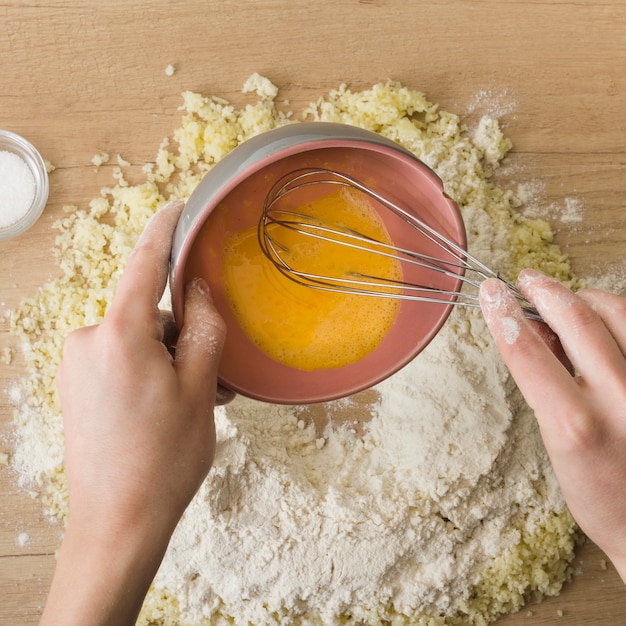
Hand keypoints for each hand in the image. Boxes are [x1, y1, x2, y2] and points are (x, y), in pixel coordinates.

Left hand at [40, 200, 227, 624]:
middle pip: (149, 311)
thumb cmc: (162, 460)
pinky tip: (168, 405)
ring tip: (194, 401)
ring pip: (138, 338)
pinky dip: (149, 370)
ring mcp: (77, 365)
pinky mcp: (77, 384)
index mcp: (119, 336)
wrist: (117, 522)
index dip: (165, 231)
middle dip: (183, 333)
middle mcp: (88, 341)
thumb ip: (203, 328)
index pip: (144, 264)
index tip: (178, 207)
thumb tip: (198, 289)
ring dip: (170, 358)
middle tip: (213, 374)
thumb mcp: (200, 387)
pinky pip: (121, 358)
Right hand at [480, 269, 625, 582]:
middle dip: (544, 291)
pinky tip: (601, 317)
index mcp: (577, 425)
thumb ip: (545, 388)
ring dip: (583, 296)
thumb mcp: (557, 448)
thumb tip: (531, 334)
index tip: (491, 292)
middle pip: (575, 318)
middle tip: (528, 281)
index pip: (526, 350)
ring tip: (565, 297)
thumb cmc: (606, 497)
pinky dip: (615, 313)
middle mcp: (620, 399)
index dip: (502, 313)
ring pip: (616, 311)